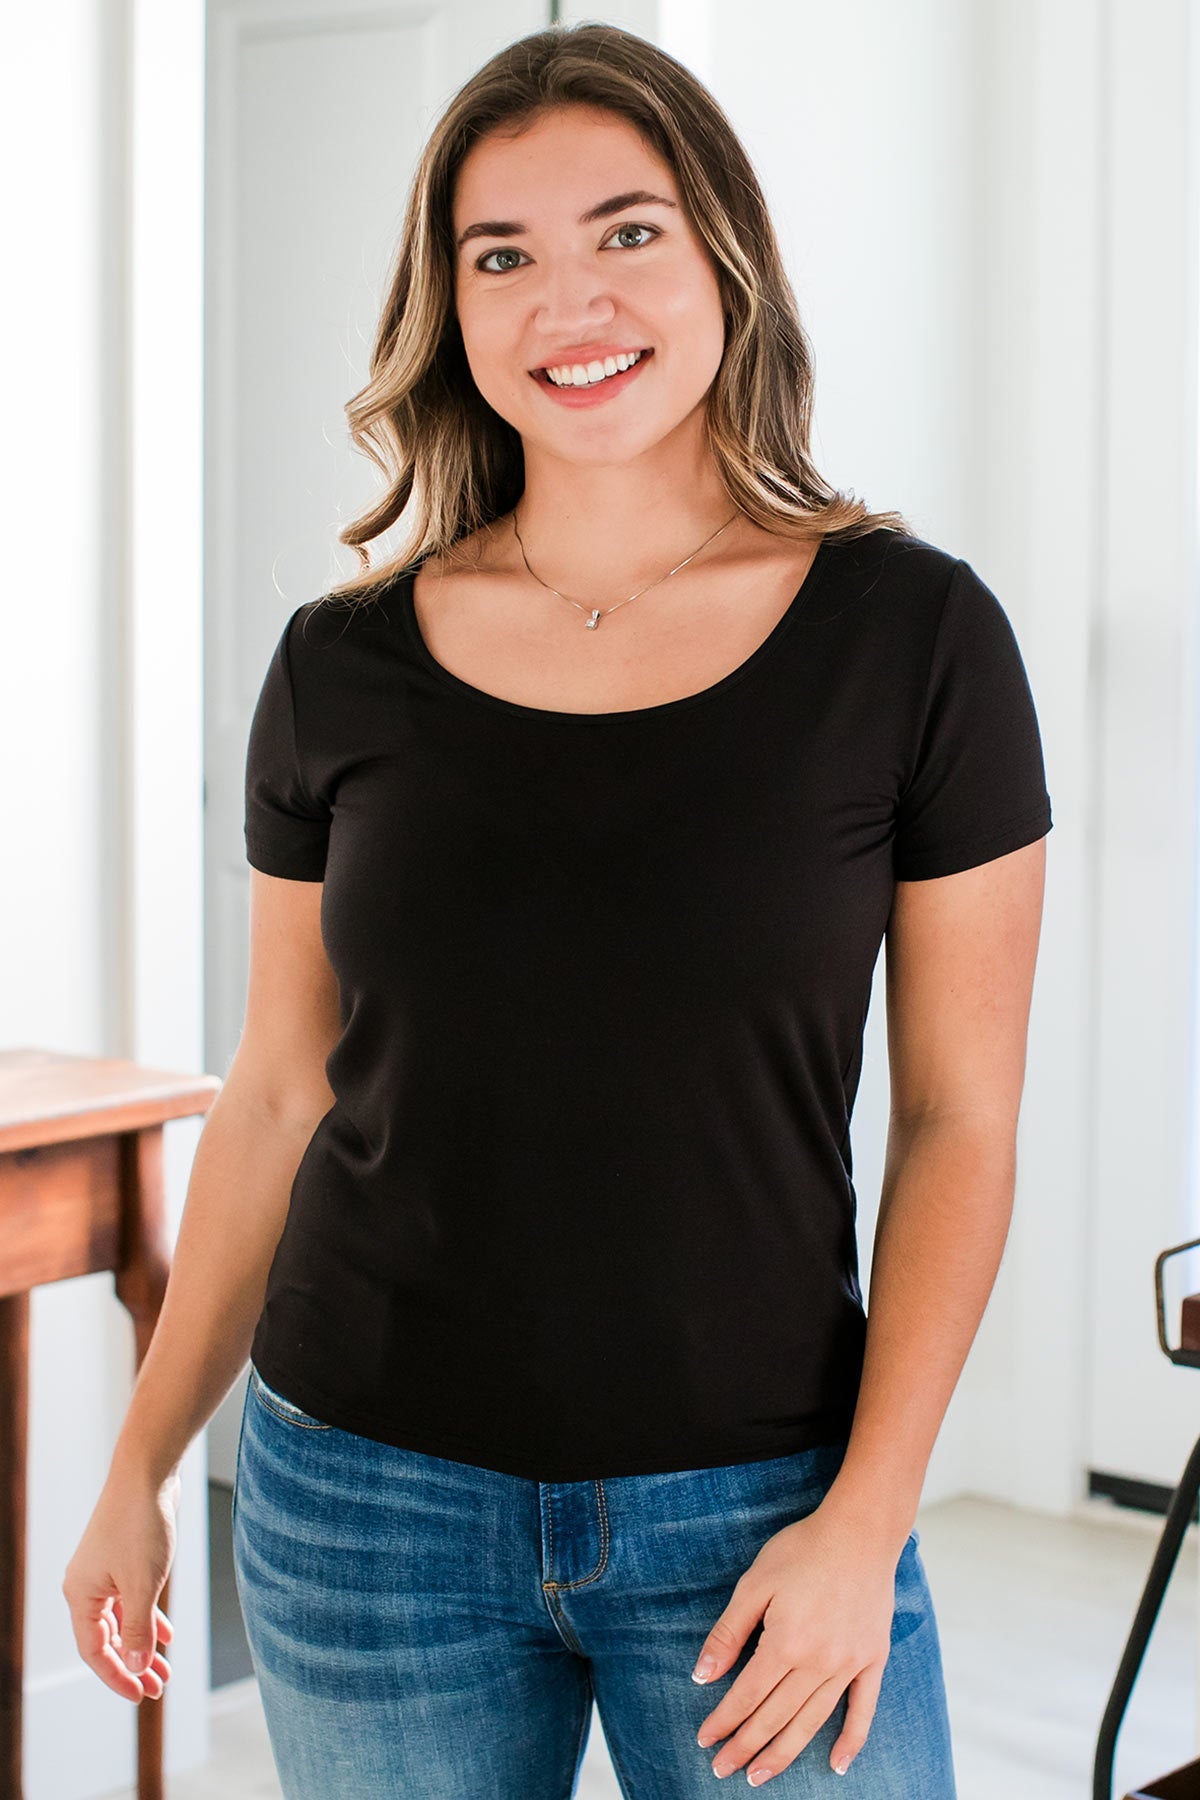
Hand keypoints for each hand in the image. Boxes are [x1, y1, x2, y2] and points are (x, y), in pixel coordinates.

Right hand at [62, 1469, 181, 1704]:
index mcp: (81, 1595)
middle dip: (133, 1665)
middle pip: (108, 1639)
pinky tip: (166, 1635)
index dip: (117, 1676)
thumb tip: (136, 1666)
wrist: (148, 1473)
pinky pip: (131, 1600)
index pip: (95, 1651)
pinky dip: (147, 1618)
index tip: (140, 1695)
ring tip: (166, 1669)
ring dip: (143, 1644)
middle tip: (158, 1687)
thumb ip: (139, 1630)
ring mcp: (104, 1571)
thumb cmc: (141, 1526)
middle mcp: (86, 1586)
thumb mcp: (143, 1585)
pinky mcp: (122, 1558)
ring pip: (122, 1620)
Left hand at [690, 1502, 902, 1782]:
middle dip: (745, 1746)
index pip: (746, 1696)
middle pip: (775, 1717)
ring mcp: (849, 1665)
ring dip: (784, 1753)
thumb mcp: (755, 1584)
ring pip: (811, 1722)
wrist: (860, 1532)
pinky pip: (862, 1710)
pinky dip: (851, 1741)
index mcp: (785, 1644)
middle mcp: (818, 1663)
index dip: (723, 1721)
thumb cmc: (802, 1551)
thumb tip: (702, 1676)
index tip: (705, 1741)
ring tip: (761, 1775)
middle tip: (723, 1770)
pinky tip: (837, 1766)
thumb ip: (728, 1633)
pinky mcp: (873, 1660)